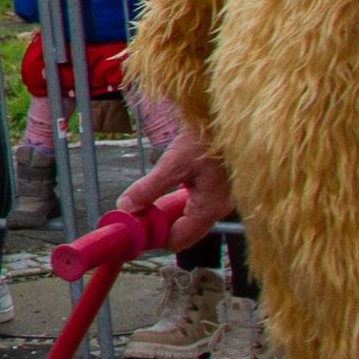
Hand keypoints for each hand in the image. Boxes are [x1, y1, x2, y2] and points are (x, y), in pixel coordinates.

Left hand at [117, 128, 233, 250]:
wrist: (232, 118)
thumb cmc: (208, 139)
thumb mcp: (174, 162)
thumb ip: (149, 188)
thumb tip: (126, 207)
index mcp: (209, 209)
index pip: (178, 240)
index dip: (153, 238)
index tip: (132, 228)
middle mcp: (218, 209)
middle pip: (184, 231)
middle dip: (159, 226)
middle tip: (136, 214)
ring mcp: (220, 198)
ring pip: (189, 217)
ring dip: (168, 212)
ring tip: (147, 201)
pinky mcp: (219, 187)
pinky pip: (195, 203)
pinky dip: (178, 201)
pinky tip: (168, 187)